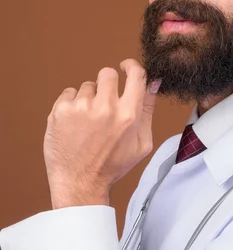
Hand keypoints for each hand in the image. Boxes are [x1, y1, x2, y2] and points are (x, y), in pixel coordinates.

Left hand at [43, 59, 160, 209]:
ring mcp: (81, 108)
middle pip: (108, 73)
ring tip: (87, 122)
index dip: (131, 66)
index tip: (125, 67)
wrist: (80, 183)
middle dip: (107, 85)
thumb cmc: (112, 166)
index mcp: (129, 115)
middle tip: (103, 102)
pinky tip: (74, 123)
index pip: (135, 74)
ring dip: (88, 99)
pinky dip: (71, 105)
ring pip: (87, 86)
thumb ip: (148, 110)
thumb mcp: (142, 143)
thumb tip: (153, 82)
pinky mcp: (61, 110)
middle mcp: (106, 108)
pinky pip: (68, 93)